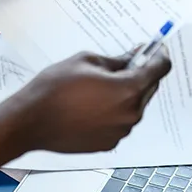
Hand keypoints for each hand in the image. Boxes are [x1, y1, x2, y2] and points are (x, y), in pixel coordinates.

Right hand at [16, 49, 170, 152]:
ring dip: (127, 92)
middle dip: (141, 72)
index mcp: (128, 90)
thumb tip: (132, 57)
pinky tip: (93, 102)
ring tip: (101, 83)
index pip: (159, 69)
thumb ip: (116, 60)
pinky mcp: (109, 143)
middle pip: (149, 88)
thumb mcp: (86, 61)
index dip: (159, 55)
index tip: (155, 48)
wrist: (32, 120)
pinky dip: (115, 109)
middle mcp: (130, 114)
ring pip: (135, 105)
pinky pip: (121, 120)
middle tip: (126, 61)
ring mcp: (121, 131)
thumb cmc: (56, 87)